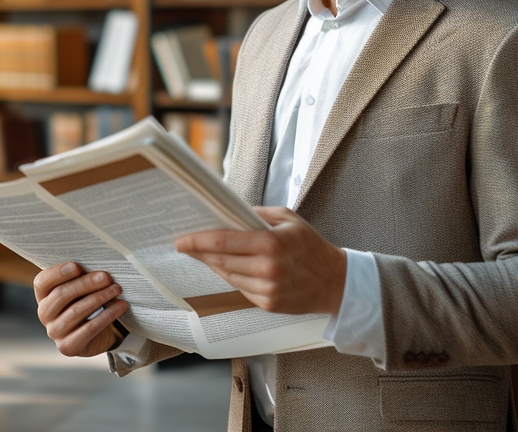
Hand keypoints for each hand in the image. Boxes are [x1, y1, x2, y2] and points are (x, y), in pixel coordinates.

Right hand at [33, 261, 129, 357]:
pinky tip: (121, 306)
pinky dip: (107, 316)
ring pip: (75, 311)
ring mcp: (54, 332)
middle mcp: (44, 314)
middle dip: (86, 284)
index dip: (58, 273)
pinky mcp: (68, 347)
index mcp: (43, 295)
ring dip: (99, 298)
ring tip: (117, 289)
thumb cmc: (86, 301)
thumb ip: (82, 276)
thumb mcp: (81, 288)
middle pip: (61, 295)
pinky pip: (89, 329)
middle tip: (107, 277)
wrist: (96, 333)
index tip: (78, 266)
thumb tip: (98, 264)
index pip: (42, 281)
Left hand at [175, 206, 347, 314]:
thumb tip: (230, 214)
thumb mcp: (288, 219)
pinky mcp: (268, 303)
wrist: (336, 282)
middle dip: (199, 253)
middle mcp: (266, 268)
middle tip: (185, 245)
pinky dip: (230, 277)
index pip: (222, 242)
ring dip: (213, 265)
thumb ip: (258, 214)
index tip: (181, 240)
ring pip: (227, 276)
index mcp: (270, 243)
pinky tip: (226, 268)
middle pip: (220, 261)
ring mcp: (267, 289)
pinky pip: (240, 288)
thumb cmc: (312, 246)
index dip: (197, 241)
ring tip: (203, 255)